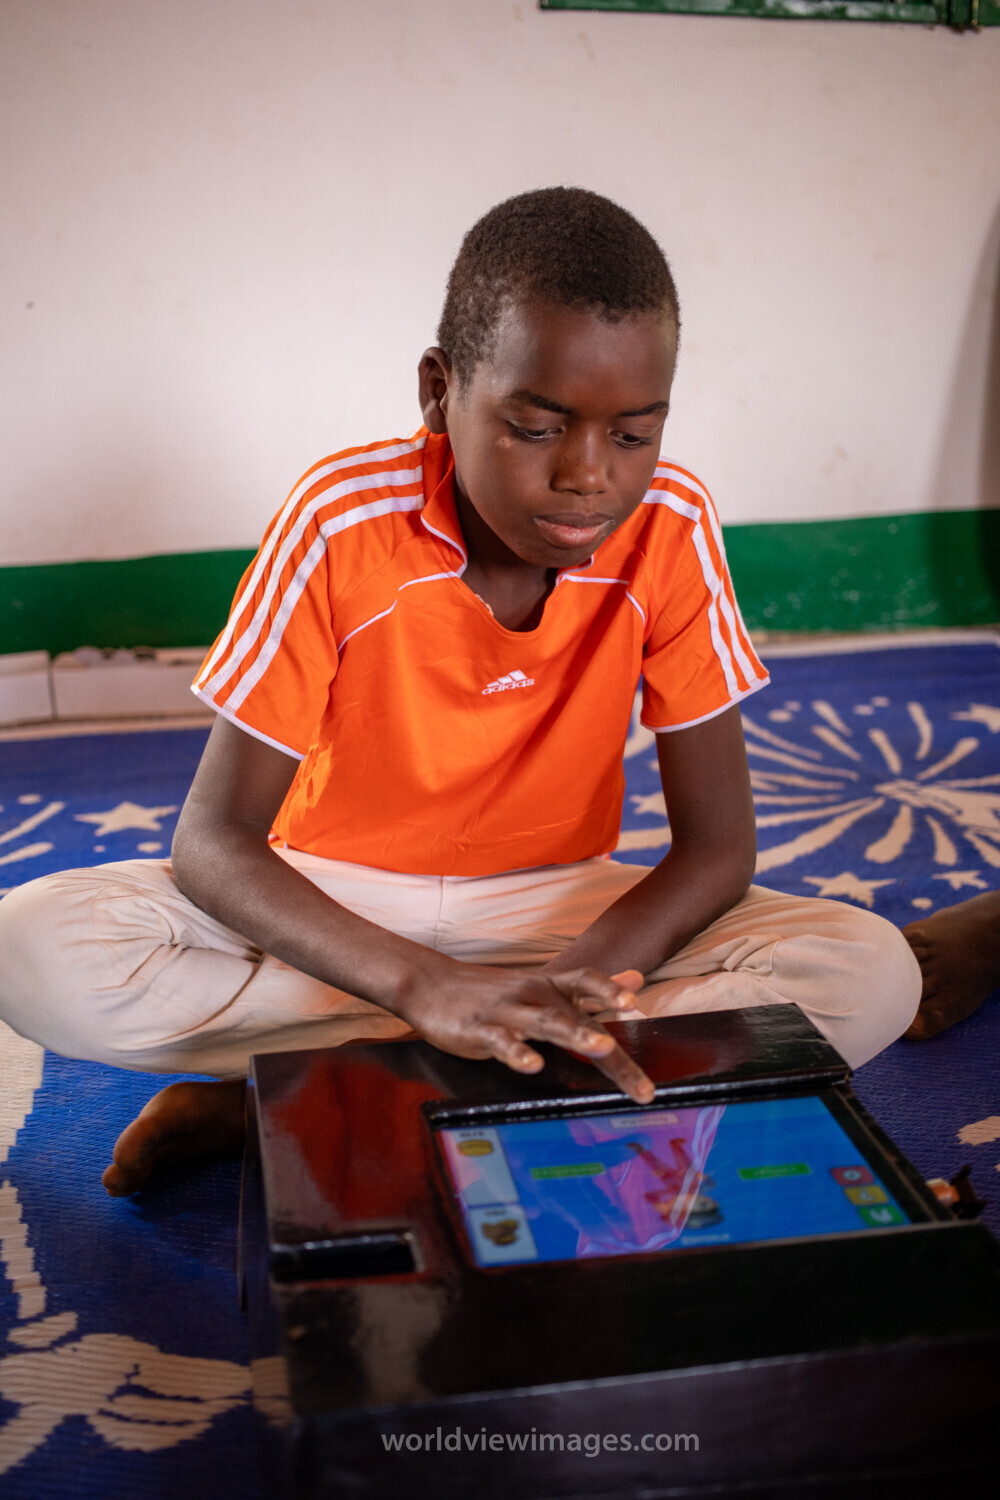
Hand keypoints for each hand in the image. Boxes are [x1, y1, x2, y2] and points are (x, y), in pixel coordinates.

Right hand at [394, 963, 654, 1103]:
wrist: (430, 983)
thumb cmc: (492, 991)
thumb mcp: (542, 984)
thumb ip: (588, 988)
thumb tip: (636, 980)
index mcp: (549, 986)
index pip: (586, 982)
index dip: (609, 989)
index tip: (635, 1005)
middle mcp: (533, 995)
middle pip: (577, 1018)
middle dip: (608, 1046)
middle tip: (639, 1080)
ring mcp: (507, 1012)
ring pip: (546, 1022)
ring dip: (576, 1035)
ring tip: (601, 1047)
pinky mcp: (480, 1030)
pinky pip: (503, 1042)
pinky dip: (518, 1053)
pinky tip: (532, 1064)